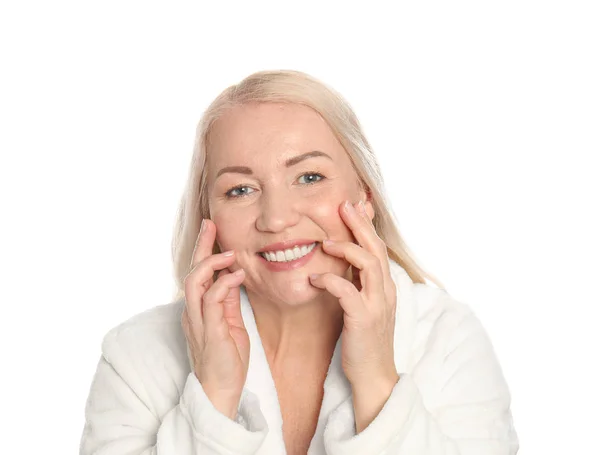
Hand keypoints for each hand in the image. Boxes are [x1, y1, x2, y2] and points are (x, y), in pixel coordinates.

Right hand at [182, 218, 249, 418]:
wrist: (221, 390)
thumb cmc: (226, 359)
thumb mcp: (229, 323)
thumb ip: (227, 301)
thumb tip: (233, 277)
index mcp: (197, 309)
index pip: (198, 273)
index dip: (203, 250)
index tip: (211, 229)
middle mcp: (192, 312)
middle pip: (192, 271)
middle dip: (201, 246)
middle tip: (210, 224)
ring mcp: (198, 322)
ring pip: (194, 283)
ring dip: (211, 264)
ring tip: (229, 252)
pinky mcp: (210, 332)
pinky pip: (212, 302)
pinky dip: (224, 285)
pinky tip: (238, 275)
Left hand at [309, 200, 398, 388]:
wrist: (374, 375)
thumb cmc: (365, 340)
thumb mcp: (364, 306)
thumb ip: (358, 284)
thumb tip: (344, 264)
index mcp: (384, 286)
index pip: (378, 248)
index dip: (366, 226)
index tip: (354, 206)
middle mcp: (385, 291)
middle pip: (376, 248)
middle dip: (360, 225)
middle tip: (344, 205)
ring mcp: (377, 304)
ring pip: (369, 264)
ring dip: (347, 249)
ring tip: (325, 242)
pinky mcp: (363, 319)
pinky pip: (348, 292)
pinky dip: (331, 281)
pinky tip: (315, 278)